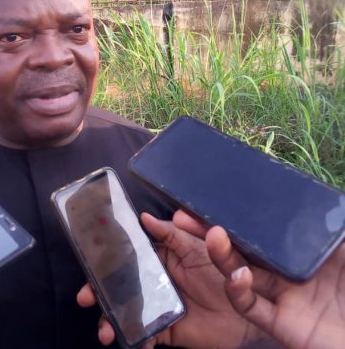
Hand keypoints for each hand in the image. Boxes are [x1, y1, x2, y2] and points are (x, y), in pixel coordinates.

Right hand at [77, 213, 268, 348]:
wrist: (250, 307)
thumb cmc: (226, 268)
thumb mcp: (200, 244)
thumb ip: (174, 232)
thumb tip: (145, 217)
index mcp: (160, 256)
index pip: (127, 255)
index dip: (106, 259)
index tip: (89, 263)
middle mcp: (154, 280)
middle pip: (119, 284)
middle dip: (99, 291)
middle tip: (85, 296)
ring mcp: (158, 305)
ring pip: (126, 310)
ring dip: (109, 319)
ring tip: (104, 330)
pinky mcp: (166, 329)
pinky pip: (145, 334)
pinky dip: (134, 339)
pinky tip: (126, 341)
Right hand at [176, 210, 344, 348]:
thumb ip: (338, 220)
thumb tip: (330, 193)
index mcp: (298, 249)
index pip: (257, 227)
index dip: (232, 212)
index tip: (207, 197)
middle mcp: (284, 270)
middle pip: (240, 247)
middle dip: (211, 230)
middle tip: (186, 214)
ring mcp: (282, 297)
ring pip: (239, 273)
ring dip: (223, 256)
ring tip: (213, 236)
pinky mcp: (281, 323)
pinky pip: (252, 307)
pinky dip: (239, 292)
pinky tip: (238, 277)